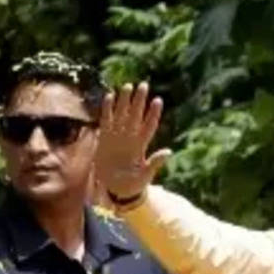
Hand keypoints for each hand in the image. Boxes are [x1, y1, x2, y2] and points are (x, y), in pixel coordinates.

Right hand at [96, 82, 171, 199]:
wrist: (117, 188)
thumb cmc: (134, 183)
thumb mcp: (145, 175)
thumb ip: (155, 163)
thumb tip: (168, 152)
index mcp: (141, 145)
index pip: (148, 125)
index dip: (153, 113)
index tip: (158, 100)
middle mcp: (130, 137)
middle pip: (135, 115)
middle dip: (139, 101)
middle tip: (144, 85)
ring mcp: (118, 136)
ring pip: (122, 114)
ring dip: (124, 101)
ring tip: (127, 86)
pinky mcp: (105, 138)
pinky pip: (106, 120)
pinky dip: (107, 109)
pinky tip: (109, 96)